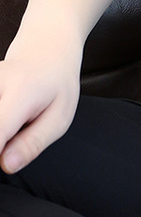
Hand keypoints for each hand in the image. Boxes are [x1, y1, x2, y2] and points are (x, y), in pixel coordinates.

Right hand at [0, 35, 81, 173]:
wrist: (45, 51)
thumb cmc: (56, 86)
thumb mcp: (60, 116)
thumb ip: (33, 143)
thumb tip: (6, 165)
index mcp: (21, 92)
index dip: (0, 154)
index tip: (6, 157)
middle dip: (2, 142)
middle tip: (17, 133)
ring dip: (0, 133)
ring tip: (11, 122)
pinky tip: (4, 115)